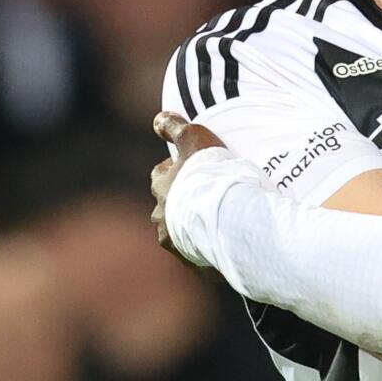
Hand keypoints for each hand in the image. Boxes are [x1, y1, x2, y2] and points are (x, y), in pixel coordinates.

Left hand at [150, 111, 227, 256]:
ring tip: (215, 228)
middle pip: (168, 207)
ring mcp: (175, 240)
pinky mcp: (192, 262)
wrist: (223, 216)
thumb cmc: (208, 175)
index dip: (174, 172)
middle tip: (205, 199)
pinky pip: (197, 258)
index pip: (160, 176)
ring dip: (192, 229)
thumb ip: (175, 127)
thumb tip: (158, 119)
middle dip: (181, 203)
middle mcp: (162, 215)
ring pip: (180, 234)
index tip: (190, 170)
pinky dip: (206, 254)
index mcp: (161, 186)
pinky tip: (221, 252)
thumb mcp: (193, 138)